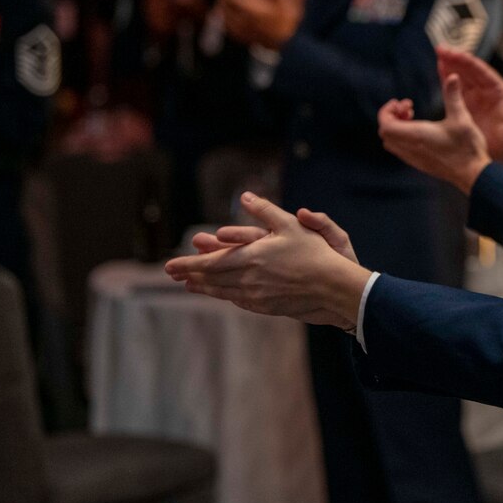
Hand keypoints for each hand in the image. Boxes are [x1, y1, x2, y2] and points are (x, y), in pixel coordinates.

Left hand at [165, 192, 369, 326]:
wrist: (332, 287)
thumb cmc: (314, 253)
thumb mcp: (291, 224)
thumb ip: (265, 210)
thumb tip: (245, 196)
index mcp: (250, 258)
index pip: (210, 263)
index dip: (188, 264)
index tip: (170, 266)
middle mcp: (248, 279)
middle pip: (211, 279)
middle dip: (190, 275)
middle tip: (172, 275)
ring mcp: (256, 295)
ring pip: (222, 291)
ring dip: (204, 287)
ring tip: (190, 285)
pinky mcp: (267, 306)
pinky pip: (238, 300)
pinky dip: (224, 295)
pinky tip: (221, 293)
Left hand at [378, 73, 493, 193]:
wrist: (473, 174)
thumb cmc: (467, 147)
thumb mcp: (462, 118)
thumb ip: (453, 96)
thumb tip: (453, 76)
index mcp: (416, 135)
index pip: (385, 125)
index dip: (387, 111)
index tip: (404, 102)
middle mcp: (411, 148)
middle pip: (385, 133)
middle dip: (392, 117)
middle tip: (410, 108)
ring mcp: (414, 159)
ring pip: (392, 142)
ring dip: (398, 128)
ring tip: (414, 118)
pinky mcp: (421, 164)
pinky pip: (401, 150)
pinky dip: (404, 138)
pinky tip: (423, 132)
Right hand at [436, 47, 502, 170]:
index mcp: (499, 91)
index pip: (482, 72)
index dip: (469, 62)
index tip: (456, 53)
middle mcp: (487, 91)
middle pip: (469, 71)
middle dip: (456, 59)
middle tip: (441, 49)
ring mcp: (475, 98)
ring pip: (461, 77)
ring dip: (450, 64)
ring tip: (438, 53)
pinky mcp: (466, 107)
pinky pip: (455, 89)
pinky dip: (447, 78)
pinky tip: (439, 67)